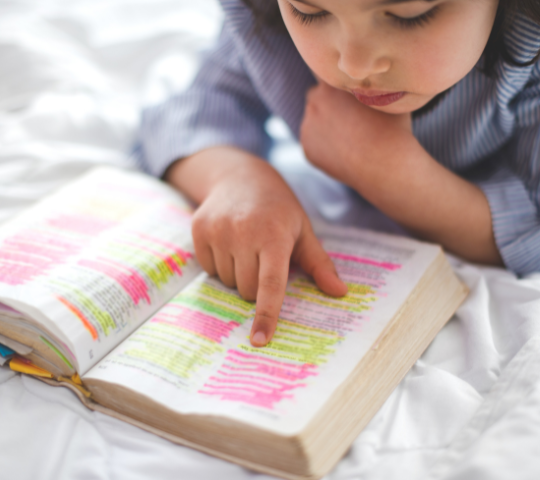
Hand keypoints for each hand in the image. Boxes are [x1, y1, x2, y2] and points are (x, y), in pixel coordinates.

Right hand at [166, 147, 347, 346]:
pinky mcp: (199, 230)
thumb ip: (319, 264)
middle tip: (263, 259)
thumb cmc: (278, 209)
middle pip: (247, 290)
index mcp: (274, 235)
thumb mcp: (302, 231)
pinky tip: (228, 242)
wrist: (240, 176)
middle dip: (257, 285)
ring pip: (228, 282)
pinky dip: (220, 264)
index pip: (271, 283)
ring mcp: (218, 230)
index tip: (260, 339)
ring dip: (238, 274)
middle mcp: (243, 232)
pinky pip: (209, 269)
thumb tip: (340, 293)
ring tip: (245, 246)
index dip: (266, 314)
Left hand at [300, 82, 411, 189]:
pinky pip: (314, 142)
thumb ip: (370, 84)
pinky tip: (342, 151)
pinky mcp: (307, 150)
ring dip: (325, 124)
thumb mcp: (386, 95)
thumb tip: (374, 77)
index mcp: (331, 85)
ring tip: (348, 136)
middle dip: (329, 102)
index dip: (337, 80)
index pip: (326, 72)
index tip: (347, 89)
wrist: (384, 166)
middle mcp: (314, 103)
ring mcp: (307, 127)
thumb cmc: (391, 128)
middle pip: (317, 96)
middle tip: (348, 115)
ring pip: (314, 121)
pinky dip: (324, 145)